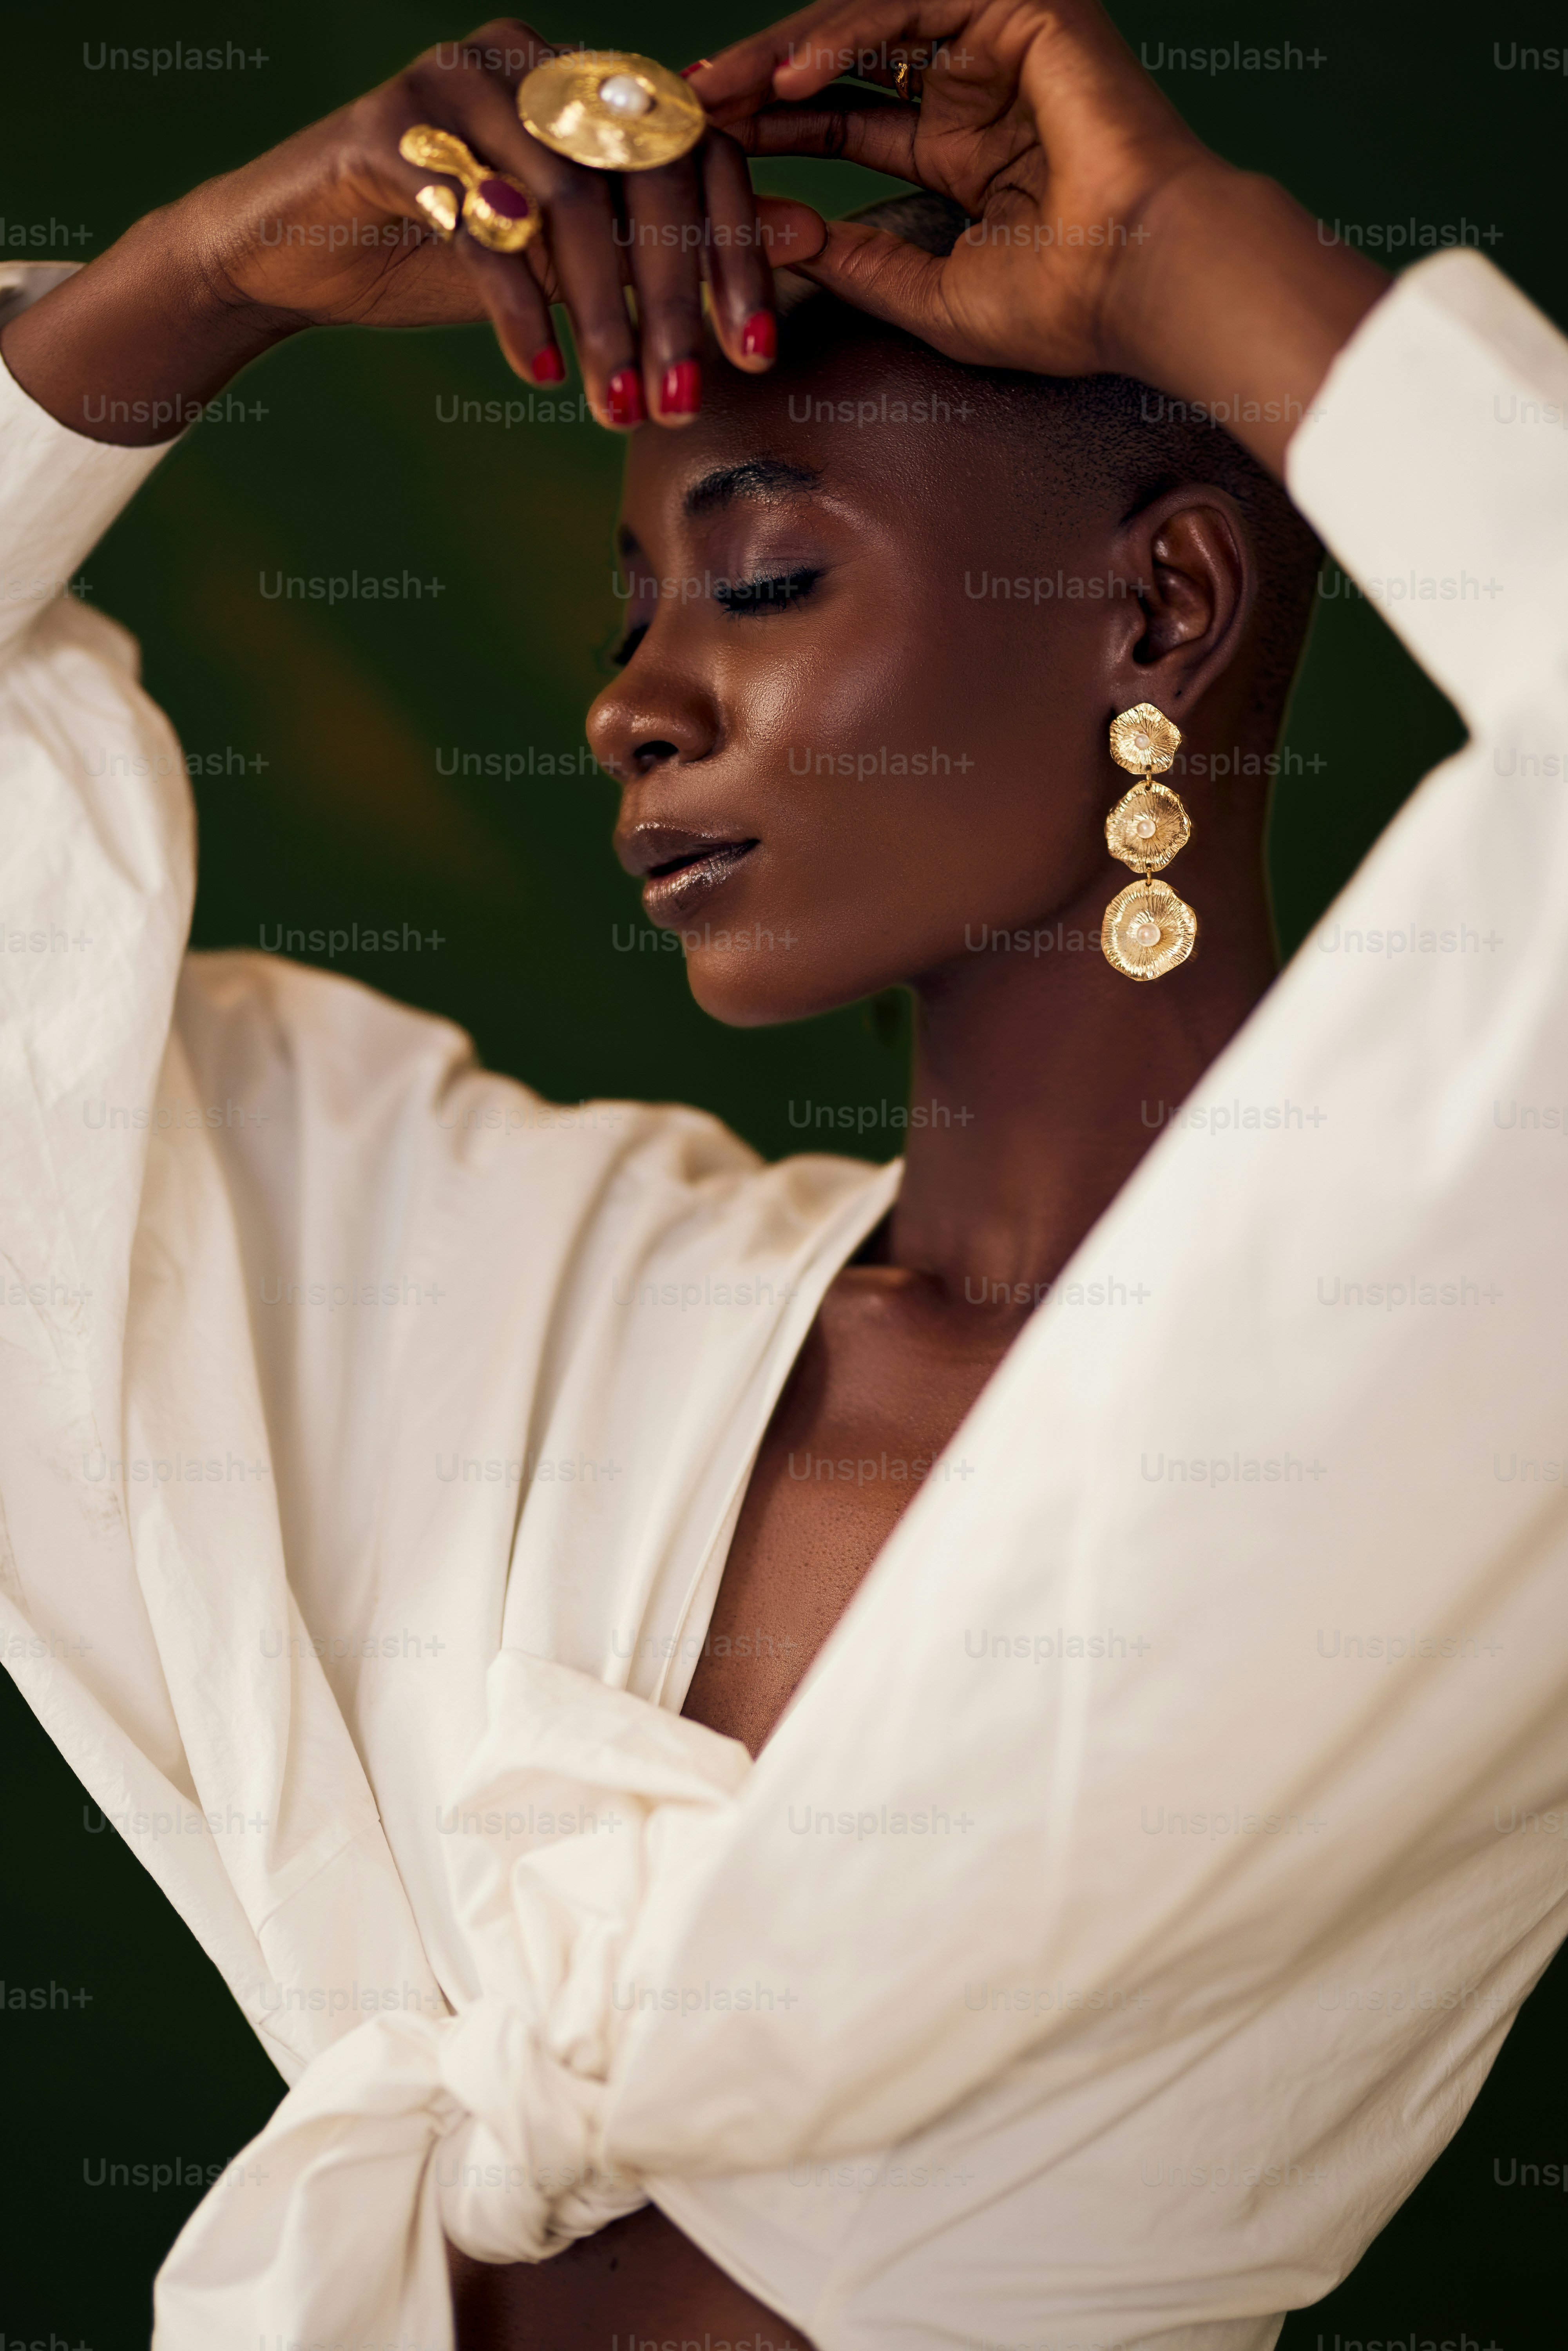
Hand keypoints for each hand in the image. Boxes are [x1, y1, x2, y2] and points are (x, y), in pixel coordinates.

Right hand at [201, 19, 792, 415]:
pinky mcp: (387, 129)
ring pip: (567, 198)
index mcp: (582, 81)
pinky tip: (534, 373)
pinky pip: (476, 220)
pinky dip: (516, 305)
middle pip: (640, 171)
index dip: (735, 252)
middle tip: (681, 404)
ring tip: (614, 406)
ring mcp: (453, 80)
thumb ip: (671, 244)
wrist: (296, 258)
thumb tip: (801, 232)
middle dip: (670, 300)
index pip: (696, 148)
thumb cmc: (447, 261)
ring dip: (600, 318)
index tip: (754, 356)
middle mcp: (526, 59)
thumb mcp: (574, 260)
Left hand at [693, 0, 1388, 472]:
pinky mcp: (1024, 10)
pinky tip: (788, 82)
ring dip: (783, 55)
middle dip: (760, 84)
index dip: (771, 130)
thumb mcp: (925, 293)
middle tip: (686, 108)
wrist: (1143, 279)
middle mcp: (975, 88)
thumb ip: (848, 262)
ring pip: (865, 23)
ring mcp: (1000, 41)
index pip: (843, 124)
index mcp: (960, 151)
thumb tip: (762, 234)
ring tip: (719, 92)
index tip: (704, 150)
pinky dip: (842, 37)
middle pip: (843, 66)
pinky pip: (909, 7)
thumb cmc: (1060, 306)